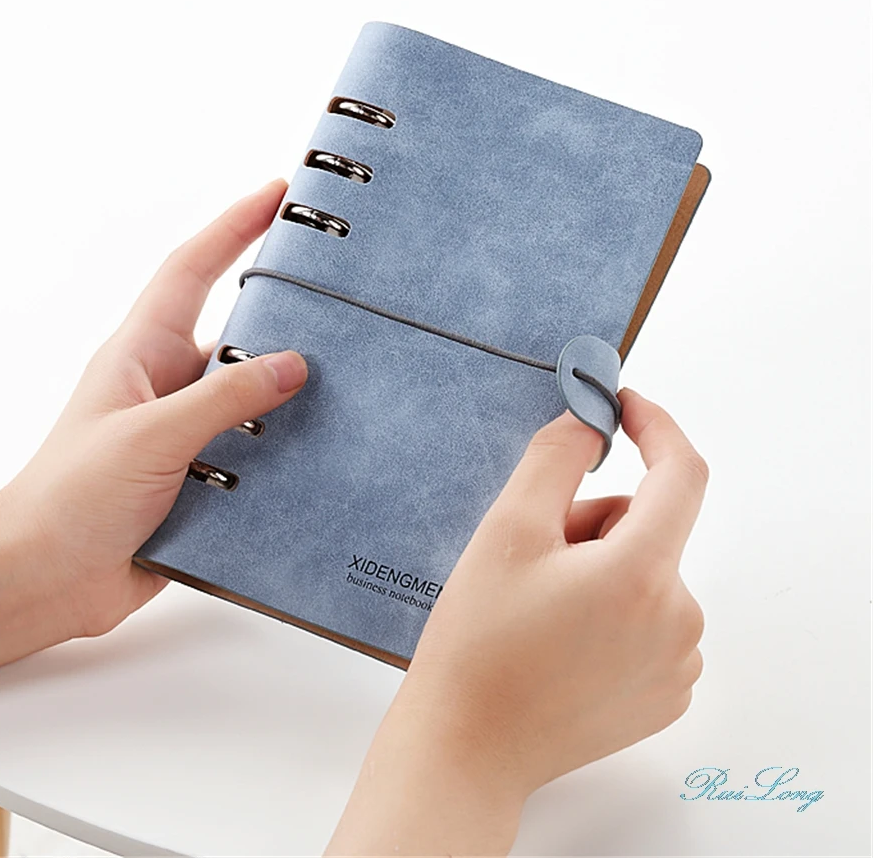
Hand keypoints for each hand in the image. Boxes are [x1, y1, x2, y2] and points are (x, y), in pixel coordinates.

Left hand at [0, 179, 306, 692]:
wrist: (44, 578)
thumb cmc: (72, 496)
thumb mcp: (150, 436)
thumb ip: (222, 399)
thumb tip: (293, 364)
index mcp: (142, 353)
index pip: (192, 270)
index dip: (232, 225)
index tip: (276, 194)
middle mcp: (167, 384)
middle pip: (236, 329)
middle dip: (283, 307)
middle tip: (340, 289)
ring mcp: (185, 431)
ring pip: (252, 394)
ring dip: (292, 388)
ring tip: (352, 376)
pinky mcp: (202, 476)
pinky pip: (255, 448)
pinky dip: (288, 447)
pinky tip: (326, 451)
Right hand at [327, 390, 706, 855]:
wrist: (469, 745)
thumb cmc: (479, 641)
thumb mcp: (507, 530)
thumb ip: (556, 457)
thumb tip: (592, 417)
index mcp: (642, 576)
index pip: (682, 474)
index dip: (656, 426)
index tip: (624, 405)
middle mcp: (678, 621)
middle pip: (648, 527)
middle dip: (592, 523)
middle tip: (533, 558)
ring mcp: (677, 664)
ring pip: (647, 572)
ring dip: (601, 570)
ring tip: (542, 610)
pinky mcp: (666, 693)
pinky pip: (651, 618)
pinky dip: (612, 611)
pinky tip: (562, 643)